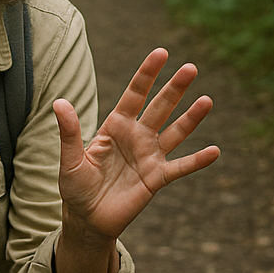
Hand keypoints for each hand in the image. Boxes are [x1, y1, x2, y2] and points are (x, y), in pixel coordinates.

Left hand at [55, 48, 218, 246]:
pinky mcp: (156, 179)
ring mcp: (149, 156)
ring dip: (191, 118)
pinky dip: (197, 161)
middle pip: (160, 107)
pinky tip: (214, 151)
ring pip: (175, 132)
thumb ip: (69, 132)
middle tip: (191, 68)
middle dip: (175, 88)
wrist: (87, 219)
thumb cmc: (75, 187)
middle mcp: (136, 136)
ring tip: (207, 100)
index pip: (134, 94)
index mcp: (115, 126)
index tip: (161, 53)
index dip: (147, 74)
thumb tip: (59, 103)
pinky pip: (180, 167)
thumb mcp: (69, 160)